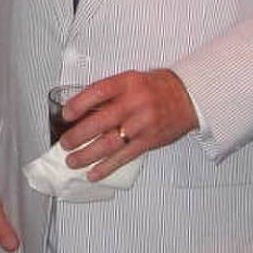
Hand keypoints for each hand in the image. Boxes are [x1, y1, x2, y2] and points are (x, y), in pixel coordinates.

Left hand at [59, 69, 198, 180]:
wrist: (188, 97)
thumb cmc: (156, 88)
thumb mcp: (131, 80)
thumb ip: (108, 93)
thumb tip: (80, 109)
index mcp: (127, 83)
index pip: (98, 92)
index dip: (79, 103)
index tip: (66, 114)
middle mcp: (135, 103)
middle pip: (101, 121)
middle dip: (78, 135)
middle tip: (65, 143)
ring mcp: (142, 124)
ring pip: (110, 143)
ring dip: (87, 155)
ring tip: (72, 161)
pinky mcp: (149, 141)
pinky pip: (124, 157)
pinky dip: (107, 167)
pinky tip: (94, 173)